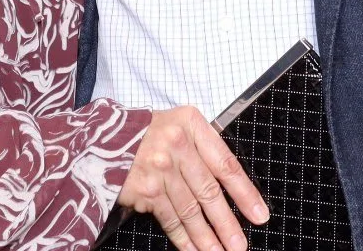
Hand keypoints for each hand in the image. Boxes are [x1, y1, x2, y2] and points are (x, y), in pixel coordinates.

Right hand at [116, 105, 268, 250]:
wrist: (103, 140)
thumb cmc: (147, 134)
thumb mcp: (178, 126)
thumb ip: (202, 148)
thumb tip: (229, 186)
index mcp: (191, 124)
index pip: (225, 163)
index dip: (245, 193)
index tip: (259, 215)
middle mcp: (178, 145)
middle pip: (210, 191)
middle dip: (228, 224)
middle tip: (240, 245)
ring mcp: (160, 168)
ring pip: (191, 210)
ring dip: (208, 238)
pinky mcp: (146, 190)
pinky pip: (171, 219)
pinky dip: (184, 238)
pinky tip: (194, 250)